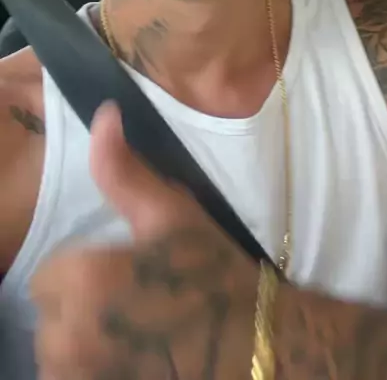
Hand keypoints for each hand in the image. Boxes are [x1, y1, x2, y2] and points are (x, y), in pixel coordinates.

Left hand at [31, 102, 258, 378]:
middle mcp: (71, 338)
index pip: (50, 277)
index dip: (86, 275)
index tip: (124, 277)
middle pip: (52, 318)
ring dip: (86, 347)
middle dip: (83, 312)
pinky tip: (135, 360)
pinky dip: (96, 372)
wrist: (257, 347)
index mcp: (84, 282)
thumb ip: (123, 170)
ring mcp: (82, 378)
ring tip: (135, 337)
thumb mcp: (171, 215)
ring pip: (60, 355)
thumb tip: (104, 113)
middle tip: (134, 308)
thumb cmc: (215, 276)